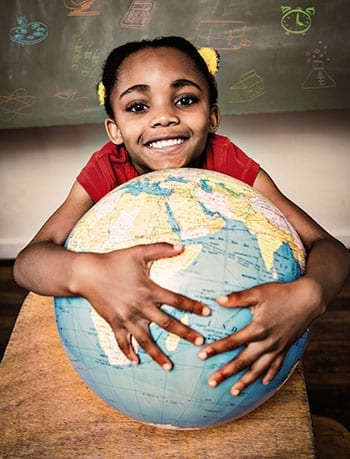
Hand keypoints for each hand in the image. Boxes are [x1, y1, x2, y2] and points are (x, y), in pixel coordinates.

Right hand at [76, 243, 209, 369]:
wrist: (86, 273)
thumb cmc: (114, 261)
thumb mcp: (138, 252)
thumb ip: (160, 249)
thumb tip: (181, 246)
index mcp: (149, 290)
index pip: (176, 300)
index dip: (193, 306)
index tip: (207, 313)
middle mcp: (140, 307)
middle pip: (167, 324)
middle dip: (185, 334)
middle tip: (200, 343)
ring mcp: (126, 318)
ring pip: (145, 340)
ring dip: (158, 354)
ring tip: (170, 367)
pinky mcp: (114, 323)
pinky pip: (122, 342)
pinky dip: (128, 352)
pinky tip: (136, 361)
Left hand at [198, 278, 320, 394]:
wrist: (308, 299)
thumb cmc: (281, 293)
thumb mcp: (258, 293)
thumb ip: (237, 298)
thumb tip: (217, 299)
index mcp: (257, 329)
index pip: (232, 342)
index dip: (216, 349)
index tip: (202, 355)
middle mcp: (267, 342)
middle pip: (243, 361)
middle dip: (226, 373)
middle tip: (212, 382)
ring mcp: (277, 348)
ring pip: (259, 369)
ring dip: (246, 381)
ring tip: (234, 392)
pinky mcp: (286, 348)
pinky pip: (277, 366)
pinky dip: (270, 375)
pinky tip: (263, 383)